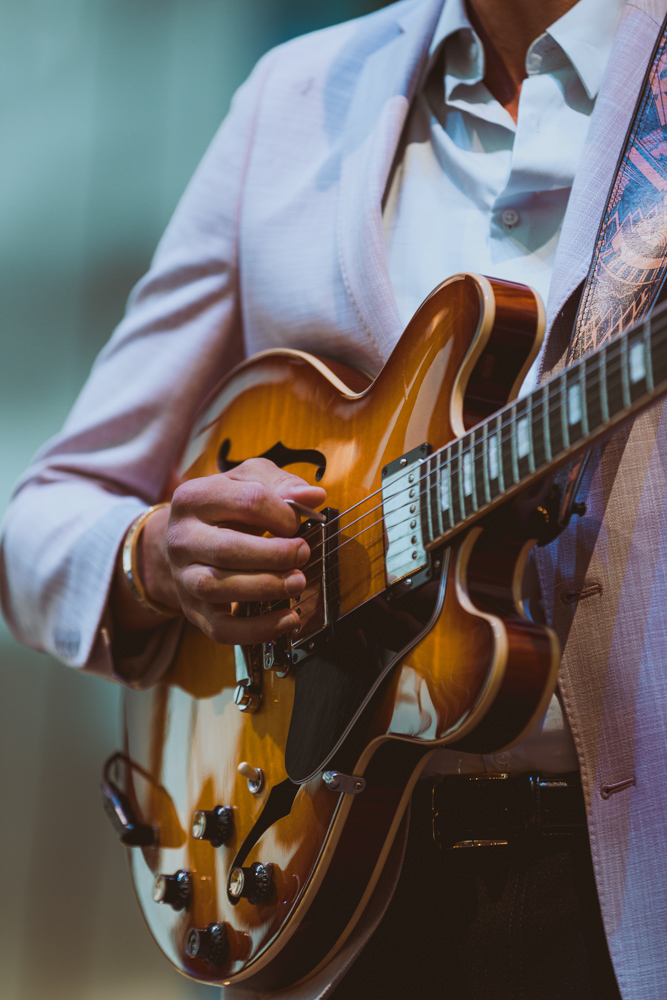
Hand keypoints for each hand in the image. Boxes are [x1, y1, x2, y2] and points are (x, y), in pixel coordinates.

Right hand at [128, 459, 325, 644]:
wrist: (187, 539)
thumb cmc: (225, 508)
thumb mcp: (249, 481)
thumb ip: (281, 485)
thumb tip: (313, 497)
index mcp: (194, 497)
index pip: (246, 502)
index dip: (282, 513)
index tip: (298, 521)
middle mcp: (181, 537)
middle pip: (226, 549)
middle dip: (274, 554)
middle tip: (303, 553)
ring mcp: (183, 576)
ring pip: (217, 588)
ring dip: (265, 587)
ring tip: (297, 582)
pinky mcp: (193, 610)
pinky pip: (221, 628)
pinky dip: (257, 629)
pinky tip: (287, 619)